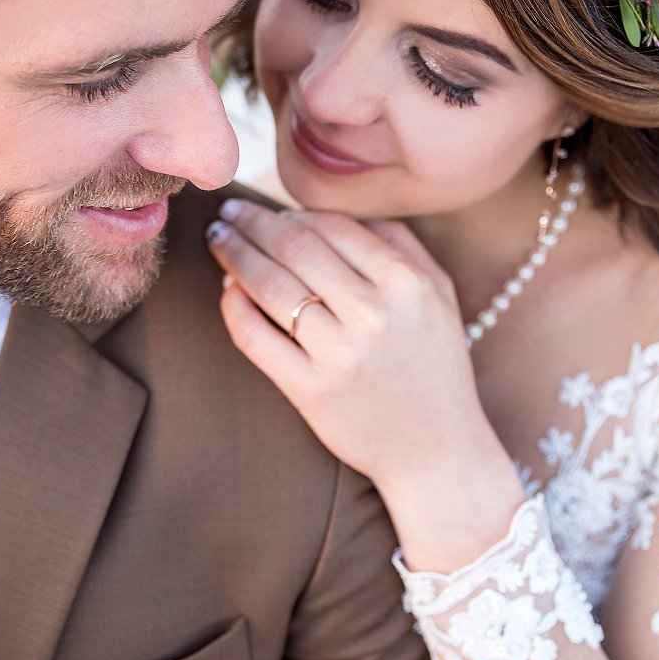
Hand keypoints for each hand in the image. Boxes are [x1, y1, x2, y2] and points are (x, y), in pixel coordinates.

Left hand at [206, 199, 523, 569]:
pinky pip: (256, 337)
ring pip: (270, 286)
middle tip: (228, 211)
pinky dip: (235, 307)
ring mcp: (340, 353)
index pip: (331, 226)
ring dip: (235, 255)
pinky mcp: (311, 391)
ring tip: (218, 240)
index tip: (265, 208)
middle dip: (252, 222)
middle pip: (294, 246)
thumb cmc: (435, 366)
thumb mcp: (439, 294)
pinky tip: (228, 290)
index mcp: (407, 282)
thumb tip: (333, 212)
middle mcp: (374, 313)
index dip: (289, 211)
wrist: (438, 451)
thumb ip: (400, 243)